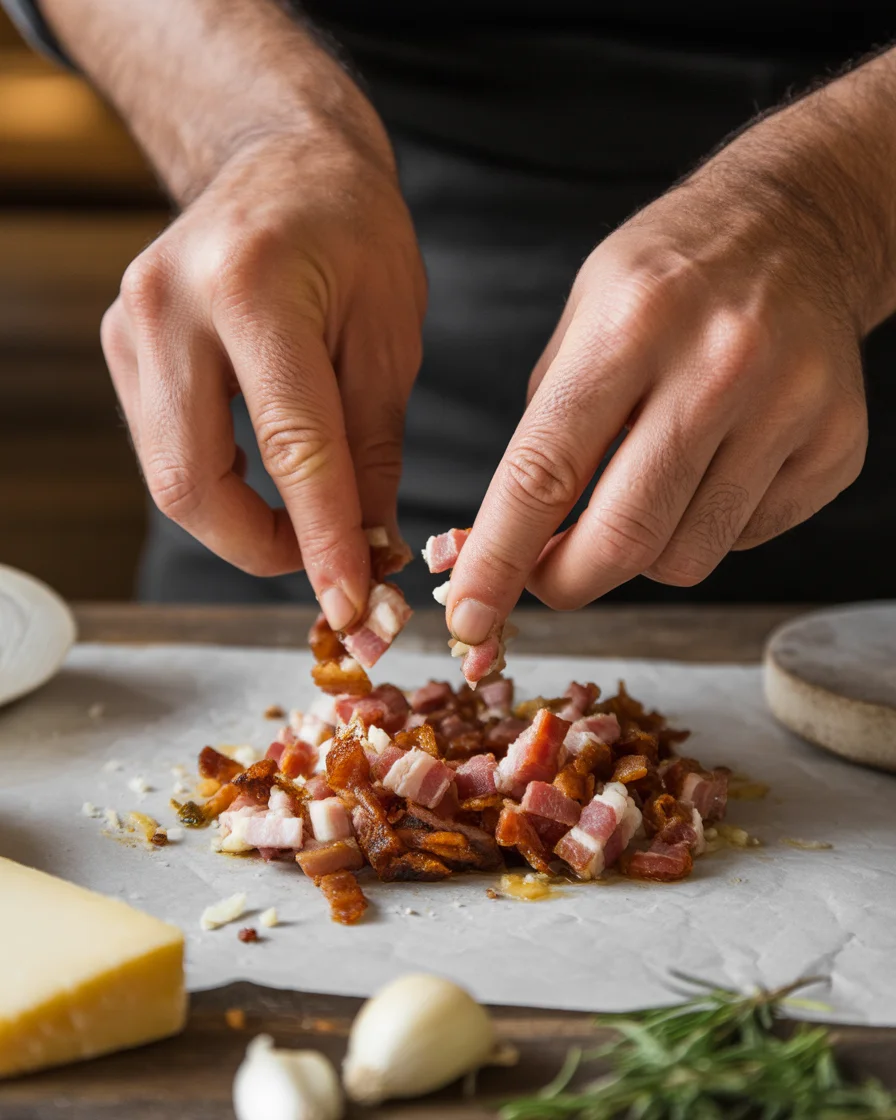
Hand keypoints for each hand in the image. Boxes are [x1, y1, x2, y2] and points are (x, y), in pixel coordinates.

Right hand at [40, 0, 425, 629]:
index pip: (290, 448)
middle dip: (265, 551)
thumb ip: (373, 449)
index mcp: (252, 287)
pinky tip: (272, 486)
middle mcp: (170, 305)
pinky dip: (222, 488)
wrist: (281, 162)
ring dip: (243, 526)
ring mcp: (132, 326)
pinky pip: (166, 450)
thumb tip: (367, 550)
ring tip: (312, 528)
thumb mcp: (390, 337)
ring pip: (171, 479)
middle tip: (331, 570)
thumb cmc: (353, 235)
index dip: (322, 542)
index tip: (354, 607)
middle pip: (193, 484)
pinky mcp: (122, 347)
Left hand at [443, 61, 895, 642]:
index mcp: (632, 324)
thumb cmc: (670, 277)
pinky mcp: (835, 445)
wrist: (799, 226)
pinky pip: (744, 539)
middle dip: (567, 583)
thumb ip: (543, 430)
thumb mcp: (584, 317)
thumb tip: (496, 543)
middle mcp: (719, 365)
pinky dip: (708, 527)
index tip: (470, 615)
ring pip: (686, 556)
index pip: (545, 471)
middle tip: (547, 579)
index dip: (499, 557)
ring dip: (642, 552)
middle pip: (624, 536)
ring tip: (643, 491)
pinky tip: (712, 468)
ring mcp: (789, 408)